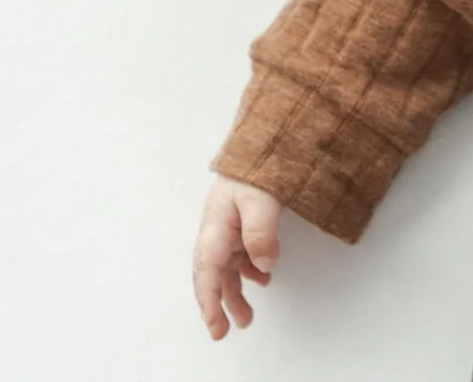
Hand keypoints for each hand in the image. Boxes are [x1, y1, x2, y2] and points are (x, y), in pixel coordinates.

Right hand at [193, 176, 282, 338]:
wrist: (262, 140)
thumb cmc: (255, 167)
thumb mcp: (261, 199)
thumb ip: (261, 233)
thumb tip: (264, 266)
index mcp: (215, 227)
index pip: (207, 271)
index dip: (209, 300)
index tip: (214, 324)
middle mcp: (217, 231)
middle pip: (212, 275)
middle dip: (216, 305)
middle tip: (224, 331)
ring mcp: (227, 228)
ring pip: (226, 269)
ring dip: (234, 293)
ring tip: (246, 317)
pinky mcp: (240, 223)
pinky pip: (239, 255)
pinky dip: (249, 271)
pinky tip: (262, 279)